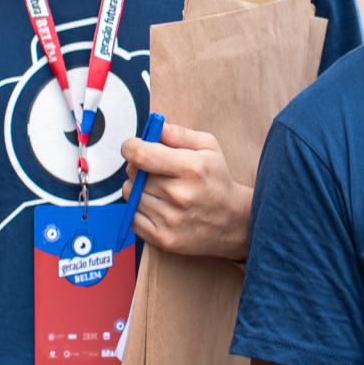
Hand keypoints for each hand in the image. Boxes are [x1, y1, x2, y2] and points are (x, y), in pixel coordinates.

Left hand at [120, 123, 251, 259]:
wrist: (233, 222)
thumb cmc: (218, 181)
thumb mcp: (210, 148)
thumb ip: (181, 135)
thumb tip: (157, 126)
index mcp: (190, 168)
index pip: (142, 155)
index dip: (130, 147)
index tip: (132, 147)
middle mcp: (179, 195)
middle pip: (134, 174)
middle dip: (137, 167)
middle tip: (152, 169)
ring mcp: (170, 219)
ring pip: (130, 195)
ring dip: (137, 189)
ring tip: (158, 189)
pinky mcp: (163, 238)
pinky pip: (133, 217)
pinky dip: (139, 210)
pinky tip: (156, 206)